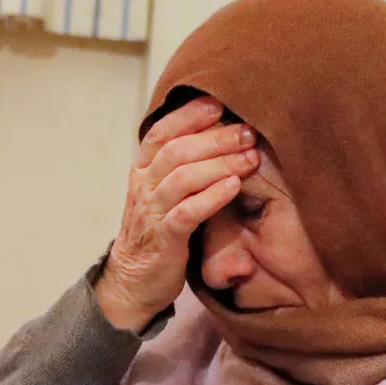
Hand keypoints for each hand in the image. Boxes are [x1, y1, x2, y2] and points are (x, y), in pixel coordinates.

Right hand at [97, 94, 260, 331]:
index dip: (189, 115)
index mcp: (143, 169)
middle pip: (177, 150)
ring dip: (220, 164)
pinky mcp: (164, 238)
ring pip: (183, 177)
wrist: (135, 280)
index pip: (162, 132)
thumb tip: (221, 132)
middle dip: (215, 138)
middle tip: (247, 131)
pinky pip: (187, 212)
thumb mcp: (165, 191)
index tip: (219, 104)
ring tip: (250, 158)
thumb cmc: (159, 230)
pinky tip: (234, 186)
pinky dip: (212, 197)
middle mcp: (143, 185)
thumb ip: (183, 164)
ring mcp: (151, 212)